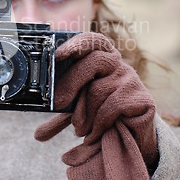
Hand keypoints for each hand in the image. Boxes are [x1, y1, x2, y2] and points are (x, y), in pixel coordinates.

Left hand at [35, 32, 157, 167]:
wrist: (132, 139)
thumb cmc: (101, 117)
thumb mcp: (78, 112)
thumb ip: (60, 118)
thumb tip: (37, 135)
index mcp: (102, 59)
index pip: (93, 40)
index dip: (78, 43)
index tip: (60, 54)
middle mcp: (118, 65)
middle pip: (94, 61)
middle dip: (72, 82)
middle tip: (58, 103)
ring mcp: (131, 79)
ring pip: (98, 89)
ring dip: (84, 114)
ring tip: (79, 129)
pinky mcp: (142, 98)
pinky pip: (112, 105)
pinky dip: (98, 123)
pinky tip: (94, 134)